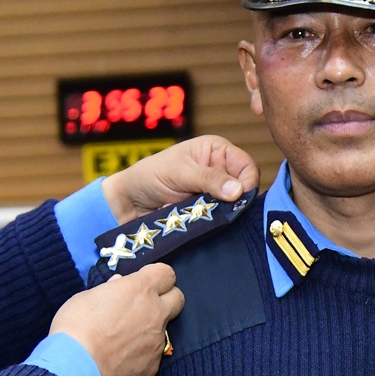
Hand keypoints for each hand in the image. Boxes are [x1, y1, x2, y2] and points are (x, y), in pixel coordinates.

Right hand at [52, 263, 183, 375]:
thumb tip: (120, 286)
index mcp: (140, 290)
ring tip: (122, 339)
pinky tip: (120, 359)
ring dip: (149, 329)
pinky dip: (140, 354)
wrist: (74, 368)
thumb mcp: (87, 297)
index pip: (166, 274)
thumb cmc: (74, 327)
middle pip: (178, 298)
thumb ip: (110, 290)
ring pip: (163, 329)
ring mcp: (157, 341)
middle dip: (166, 299)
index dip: (156, 276)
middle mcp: (155, 313)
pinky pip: (152, 355)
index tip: (144, 281)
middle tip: (144, 306)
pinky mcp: (153, 366)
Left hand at [103, 136, 258, 220]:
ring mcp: (214, 195)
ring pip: (233, 209)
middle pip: (244, 190)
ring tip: (195, 213)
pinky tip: (192, 221)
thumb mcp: (179, 172)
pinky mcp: (207, 215)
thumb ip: (209, 179)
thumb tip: (239, 191)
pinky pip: (219, 223)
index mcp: (217, 151)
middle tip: (211, 207)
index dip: (247, 182)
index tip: (236, 198)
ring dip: (216, 214)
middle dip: (230, 202)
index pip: (248, 167)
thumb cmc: (149, 177)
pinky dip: (208, 224)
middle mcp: (220, 172)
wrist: (127, 203)